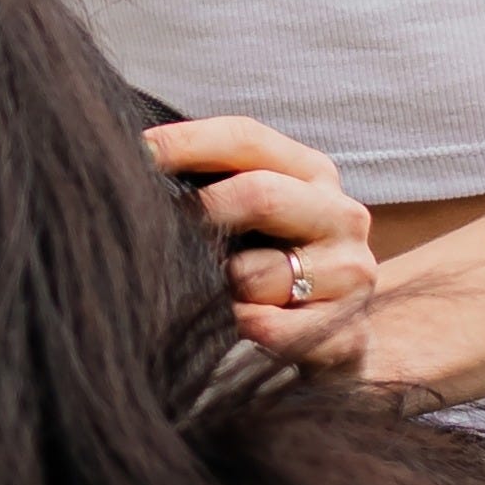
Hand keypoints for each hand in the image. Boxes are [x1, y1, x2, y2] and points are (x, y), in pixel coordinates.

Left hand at [144, 116, 378, 377]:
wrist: (341, 345)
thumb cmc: (274, 267)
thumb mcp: (254, 217)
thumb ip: (211, 183)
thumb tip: (133, 161)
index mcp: (313, 174)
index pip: (245, 139)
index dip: (184, 142)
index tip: (132, 153)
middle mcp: (342, 215)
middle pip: (259, 195)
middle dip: (201, 217)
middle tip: (159, 239)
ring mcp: (352, 274)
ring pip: (255, 274)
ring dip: (219, 290)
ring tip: (215, 298)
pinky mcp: (349, 333)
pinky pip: (270, 328)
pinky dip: (242, 329)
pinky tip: (236, 328)